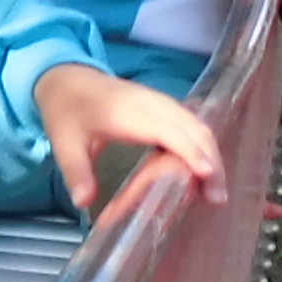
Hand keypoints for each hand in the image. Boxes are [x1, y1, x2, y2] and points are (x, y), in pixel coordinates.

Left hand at [33, 63, 228, 213]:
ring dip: (211, 154)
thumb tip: (84, 202)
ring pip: (198, 125)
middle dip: (210, 159)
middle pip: (193, 128)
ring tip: (215, 191)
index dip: (189, 150)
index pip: (168, 130)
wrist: (68, 79)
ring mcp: (161, 102)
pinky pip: (192, 124)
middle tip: (216, 197)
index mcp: (128, 112)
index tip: (207, 174)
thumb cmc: (68, 111)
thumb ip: (76, 172)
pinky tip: (205, 171)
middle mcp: (151, 104)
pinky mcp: (164, 107)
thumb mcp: (64, 143)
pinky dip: (203, 146)